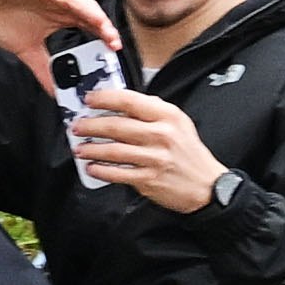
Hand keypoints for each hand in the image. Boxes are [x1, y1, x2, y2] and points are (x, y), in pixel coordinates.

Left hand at [67, 82, 226, 210]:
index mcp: (167, 116)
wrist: (206, 185)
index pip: (130, 100)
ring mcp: (154, 158)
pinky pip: (117, 173)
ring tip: (80, 148)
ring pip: (113, 150)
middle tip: (78, 126)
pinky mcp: (148, 179)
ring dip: (91, 149)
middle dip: (91, 125)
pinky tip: (92, 168)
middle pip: (116, 126)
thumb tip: (123, 103)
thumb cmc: (190, 154)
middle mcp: (161, 135)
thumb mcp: (179, 123)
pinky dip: (101, 170)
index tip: (89, 99)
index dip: (104, 98)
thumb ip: (153, 111)